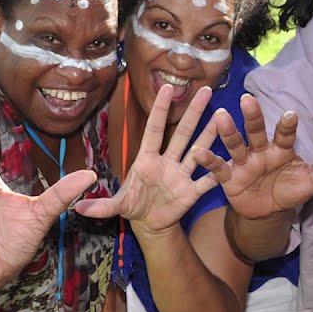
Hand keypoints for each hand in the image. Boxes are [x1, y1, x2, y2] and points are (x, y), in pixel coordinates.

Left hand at [75, 85, 218, 241]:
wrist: (150, 224)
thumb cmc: (134, 206)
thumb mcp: (117, 206)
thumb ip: (102, 206)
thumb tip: (79, 208)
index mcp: (147, 160)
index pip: (154, 130)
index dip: (161, 110)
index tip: (167, 87)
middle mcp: (167, 162)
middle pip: (182, 133)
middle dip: (194, 113)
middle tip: (206, 90)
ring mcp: (182, 175)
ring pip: (199, 150)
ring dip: (211, 135)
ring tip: (224, 117)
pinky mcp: (192, 192)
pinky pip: (207, 180)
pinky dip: (218, 172)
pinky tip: (233, 159)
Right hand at [195, 94, 312, 218]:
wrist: (267, 209)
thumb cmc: (290, 188)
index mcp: (282, 149)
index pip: (285, 135)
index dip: (287, 126)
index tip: (292, 115)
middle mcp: (261, 150)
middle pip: (256, 131)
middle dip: (253, 117)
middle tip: (248, 100)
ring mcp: (243, 162)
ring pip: (235, 144)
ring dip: (228, 131)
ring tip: (220, 116)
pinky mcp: (229, 177)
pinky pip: (218, 167)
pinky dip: (210, 160)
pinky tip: (200, 152)